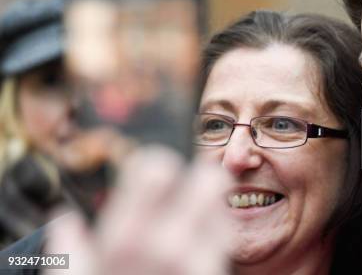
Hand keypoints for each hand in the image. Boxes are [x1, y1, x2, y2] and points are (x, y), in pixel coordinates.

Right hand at [44, 146, 231, 274]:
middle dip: (194, 177)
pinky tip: (200, 241)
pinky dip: (217, 227)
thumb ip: (70, 254)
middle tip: (181, 190)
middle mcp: (168, 243)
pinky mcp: (217, 272)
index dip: (158, 165)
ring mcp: (200, 260)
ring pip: (221, 201)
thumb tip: (67, 223)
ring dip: (208, 201)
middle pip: (206, 176)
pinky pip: (227, 232)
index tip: (153, 174)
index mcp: (125, 239)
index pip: (156, 167)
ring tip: (191, 217)